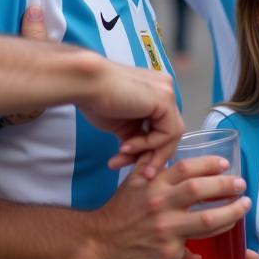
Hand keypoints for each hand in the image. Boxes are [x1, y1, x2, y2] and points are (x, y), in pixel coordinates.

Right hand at [19, 6, 181, 176]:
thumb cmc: (96, 100)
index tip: (124, 162)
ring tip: (123, 160)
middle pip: (169, 132)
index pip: (162, 127)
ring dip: (150, 155)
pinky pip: (167, 133)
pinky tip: (125, 146)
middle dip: (152, 156)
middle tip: (139, 174)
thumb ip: (136, 134)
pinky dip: (147, 145)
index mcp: (155, 93)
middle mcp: (165, 90)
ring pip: (171, 135)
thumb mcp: (122, 124)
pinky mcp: (166, 99)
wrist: (86, 84)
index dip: (147, 149)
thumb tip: (142, 154)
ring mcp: (168, 93)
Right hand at [86, 155, 249, 258]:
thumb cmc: (119, 210)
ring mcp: (165, 229)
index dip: (210, 164)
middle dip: (227, 187)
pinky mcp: (168, 253)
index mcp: (154, 184)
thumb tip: (164, 144)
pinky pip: (196, 247)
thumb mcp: (133, 181)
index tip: (226, 165)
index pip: (186, 168)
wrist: (98, 243)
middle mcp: (160, 204)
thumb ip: (151, 163)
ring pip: (207, 220)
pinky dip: (211, 243)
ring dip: (231, 214)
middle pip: (201, 191)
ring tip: (243, 207)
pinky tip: (224, 239)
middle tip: (242, 186)